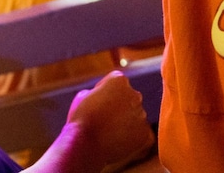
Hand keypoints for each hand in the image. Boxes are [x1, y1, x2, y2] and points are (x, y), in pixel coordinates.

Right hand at [29, 71, 154, 172]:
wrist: (84, 143)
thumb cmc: (79, 118)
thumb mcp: (83, 96)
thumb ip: (98, 90)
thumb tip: (103, 93)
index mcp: (118, 80)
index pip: (119, 83)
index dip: (109, 94)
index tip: (101, 105)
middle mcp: (134, 94)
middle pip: (130, 98)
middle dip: (122, 107)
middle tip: (105, 119)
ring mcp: (141, 114)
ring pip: (136, 115)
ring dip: (127, 121)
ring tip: (109, 131)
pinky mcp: (144, 132)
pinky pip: (139, 132)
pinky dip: (131, 136)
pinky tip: (116, 140)